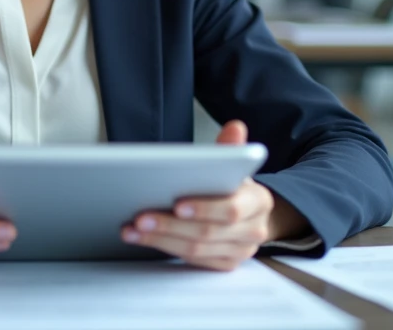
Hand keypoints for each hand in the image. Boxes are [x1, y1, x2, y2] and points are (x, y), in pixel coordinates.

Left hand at [121, 121, 304, 270]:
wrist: (250, 213)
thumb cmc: (235, 185)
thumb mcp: (234, 165)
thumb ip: (230, 149)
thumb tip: (235, 127)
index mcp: (259, 202)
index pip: (232, 210)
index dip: (204, 208)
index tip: (177, 204)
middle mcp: (253, 231)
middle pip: (208, 233)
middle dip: (170, 225)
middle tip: (141, 217)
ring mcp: (240, 251)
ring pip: (196, 250)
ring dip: (160, 239)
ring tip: (133, 229)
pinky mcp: (224, 264)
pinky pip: (192, 261)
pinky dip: (165, 249)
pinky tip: (142, 238)